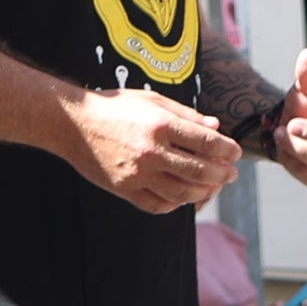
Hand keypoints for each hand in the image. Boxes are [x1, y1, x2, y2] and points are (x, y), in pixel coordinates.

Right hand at [57, 87, 237, 213]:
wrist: (71, 123)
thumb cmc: (114, 107)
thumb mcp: (151, 100)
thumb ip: (186, 115)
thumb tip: (216, 127)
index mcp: (161, 125)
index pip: (208, 142)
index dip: (228, 149)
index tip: (235, 152)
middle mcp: (151, 151)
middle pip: (201, 171)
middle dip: (223, 174)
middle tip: (231, 173)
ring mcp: (137, 173)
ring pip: (183, 193)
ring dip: (204, 192)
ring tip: (212, 186)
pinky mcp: (124, 188)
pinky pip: (158, 204)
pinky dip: (175, 204)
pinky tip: (182, 196)